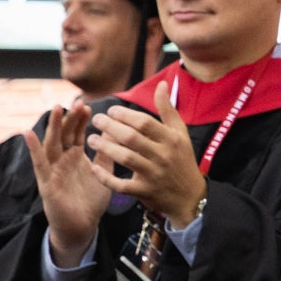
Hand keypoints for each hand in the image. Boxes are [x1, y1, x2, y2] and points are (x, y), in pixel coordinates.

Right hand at [28, 102, 111, 266]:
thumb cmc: (91, 201)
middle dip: (69, 119)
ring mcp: (52, 170)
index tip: (86, 105)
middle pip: (64, 135)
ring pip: (52, 144)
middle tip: (76, 102)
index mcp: (76, 157)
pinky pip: (39, 164)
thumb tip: (114, 132)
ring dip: (53, 127)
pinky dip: (33, 149)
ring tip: (56, 109)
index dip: (80, 120)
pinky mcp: (46, 183)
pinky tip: (28, 133)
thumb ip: (107, 155)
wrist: (82, 227)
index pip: (77, 134)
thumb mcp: (104, 174)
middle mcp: (62, 161)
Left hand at [86, 83, 208, 226]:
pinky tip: (94, 167)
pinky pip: (121, 185)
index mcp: (171, 139)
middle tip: (96, 120)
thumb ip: (168, 109)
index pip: (145, 123)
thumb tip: (162, 84)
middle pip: (131, 138)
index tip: (111, 111)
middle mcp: (162, 156)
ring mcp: (153, 174)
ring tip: (91, 139)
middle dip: (110, 127)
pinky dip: (106, 177)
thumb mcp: (180, 133)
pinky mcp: (144, 192)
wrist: (190, 196)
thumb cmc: (182, 160)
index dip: (125, 115)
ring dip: (105, 147)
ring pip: (124, 158)